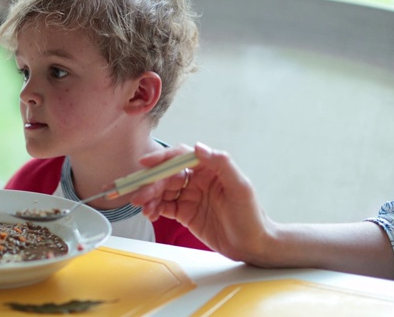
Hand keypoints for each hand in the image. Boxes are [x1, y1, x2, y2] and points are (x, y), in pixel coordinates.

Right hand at [130, 143, 274, 263]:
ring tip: (144, 209)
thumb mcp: (241, 187)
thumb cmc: (251, 215)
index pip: (181, 157)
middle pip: (167, 175)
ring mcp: (190, 196)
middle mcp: (197, 179)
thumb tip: (199, 147)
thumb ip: (221, 164)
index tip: (146, 164)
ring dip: (150, 197)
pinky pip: (164, 207)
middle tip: (140, 196)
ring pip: (163, 191)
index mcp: (209, 168)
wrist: (253, 246)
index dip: (162, 159)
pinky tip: (150, 214)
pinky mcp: (185, 213)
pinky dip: (154, 209)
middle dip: (151, 184)